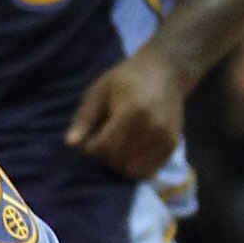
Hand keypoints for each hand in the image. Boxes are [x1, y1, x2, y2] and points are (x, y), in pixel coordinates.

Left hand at [65, 48, 188, 177]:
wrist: (166, 71)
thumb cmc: (126, 78)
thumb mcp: (99, 90)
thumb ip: (84, 117)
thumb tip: (71, 144)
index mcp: (132, 111)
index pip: (103, 147)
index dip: (90, 147)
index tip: (90, 136)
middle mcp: (152, 128)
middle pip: (117, 161)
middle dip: (105, 155)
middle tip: (105, 138)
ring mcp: (165, 138)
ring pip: (133, 171)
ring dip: (120, 163)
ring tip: (118, 144)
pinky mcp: (172, 145)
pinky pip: (149, 171)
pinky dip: (136, 166)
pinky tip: (132, 149)